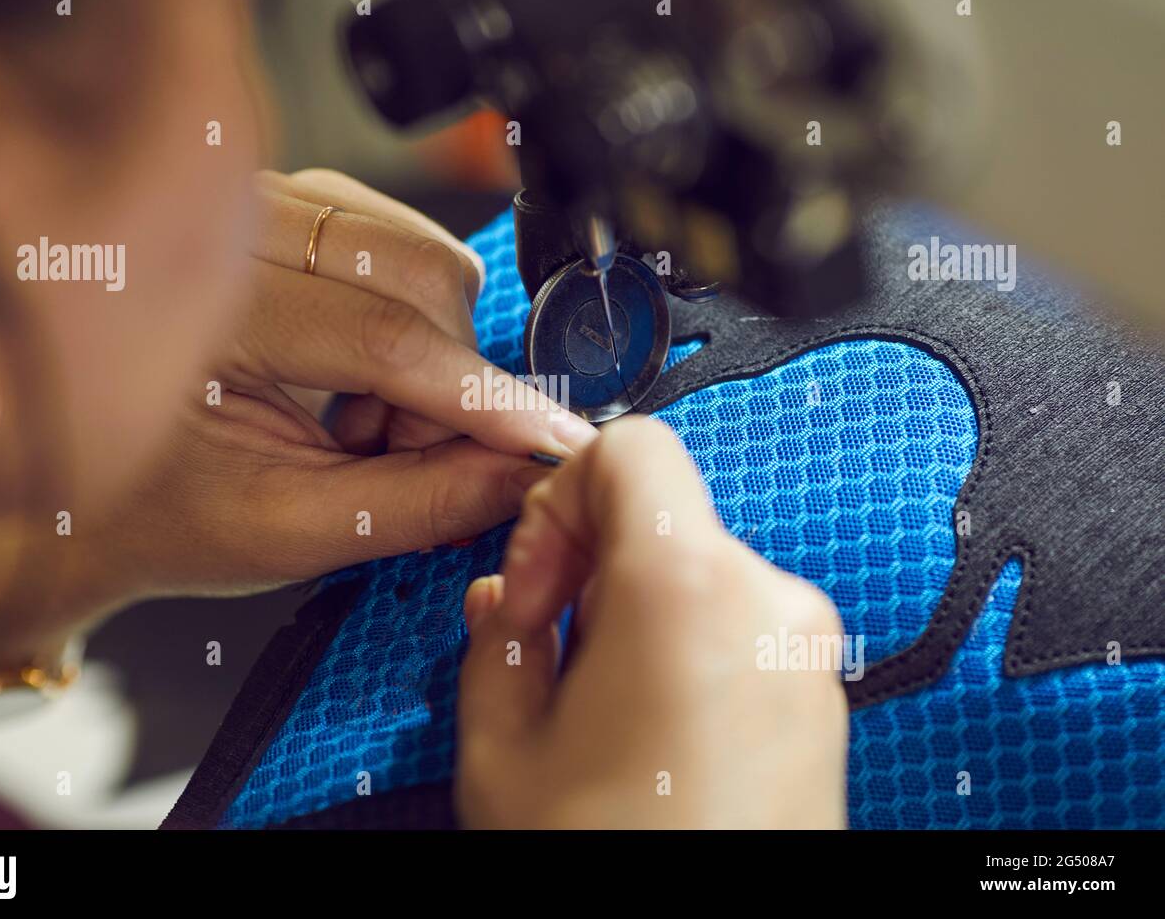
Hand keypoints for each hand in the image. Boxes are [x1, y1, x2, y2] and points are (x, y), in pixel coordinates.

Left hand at [104, 169, 596, 598]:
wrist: (85, 479)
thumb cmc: (154, 508)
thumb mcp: (287, 530)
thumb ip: (417, 502)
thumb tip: (524, 473)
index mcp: (196, 307)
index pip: (381, 337)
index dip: (480, 398)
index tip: (550, 442)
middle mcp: (225, 223)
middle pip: (420, 278)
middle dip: (446, 385)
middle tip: (399, 460)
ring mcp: (262, 201)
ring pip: (424, 256)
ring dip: (429, 356)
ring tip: (360, 425)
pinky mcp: (294, 205)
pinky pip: (405, 246)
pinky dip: (413, 326)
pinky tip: (356, 383)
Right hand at [456, 417, 848, 828]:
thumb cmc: (618, 860)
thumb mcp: (503, 749)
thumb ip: (492, 640)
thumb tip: (504, 600)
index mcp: (690, 588)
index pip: (631, 451)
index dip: (558, 497)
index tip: (534, 575)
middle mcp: (768, 606)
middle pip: (662, 517)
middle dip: (588, 569)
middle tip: (546, 648)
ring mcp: (805, 655)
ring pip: (697, 574)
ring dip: (632, 615)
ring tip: (594, 711)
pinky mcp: (818, 700)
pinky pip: (737, 628)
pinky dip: (683, 650)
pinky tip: (645, 733)